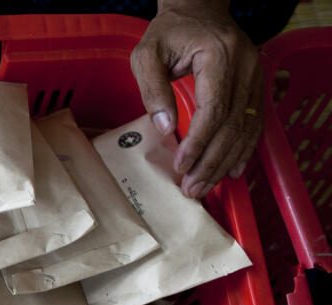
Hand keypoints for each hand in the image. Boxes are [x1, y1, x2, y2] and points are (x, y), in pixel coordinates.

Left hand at [131, 2, 262, 197]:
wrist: (198, 9)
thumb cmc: (169, 32)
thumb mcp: (146, 54)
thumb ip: (152, 89)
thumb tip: (164, 127)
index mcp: (220, 55)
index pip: (214, 109)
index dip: (198, 142)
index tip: (181, 166)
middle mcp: (246, 66)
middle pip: (233, 124)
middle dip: (212, 161)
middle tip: (193, 188)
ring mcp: (256, 75)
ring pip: (247, 127)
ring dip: (226, 162)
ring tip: (205, 186)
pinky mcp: (257, 84)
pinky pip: (255, 122)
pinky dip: (244, 149)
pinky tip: (233, 171)